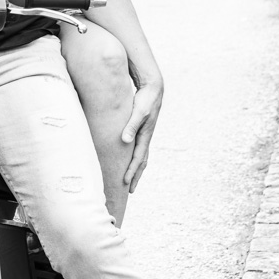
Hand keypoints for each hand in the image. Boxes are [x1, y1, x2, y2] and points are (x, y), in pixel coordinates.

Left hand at [121, 76, 163, 192]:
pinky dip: (134, 157)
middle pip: (141, 161)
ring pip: (140, 155)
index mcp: (145, 135)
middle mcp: (146, 137)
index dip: (131, 171)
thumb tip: (125, 141)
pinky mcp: (141, 128)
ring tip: (129, 179)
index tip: (125, 183)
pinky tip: (128, 158)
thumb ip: (132, 125)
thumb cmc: (146, 99)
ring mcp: (144, 133)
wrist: (154, 88)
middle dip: (136, 175)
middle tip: (130, 190)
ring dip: (136, 168)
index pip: (138, 158)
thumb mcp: (139, 112)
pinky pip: (138, 147)